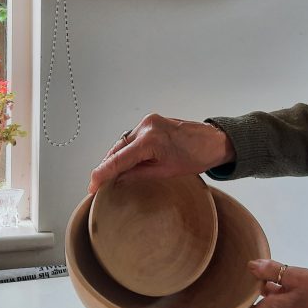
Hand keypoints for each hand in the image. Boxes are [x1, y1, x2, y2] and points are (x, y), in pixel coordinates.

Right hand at [88, 114, 234, 192]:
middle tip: (97, 185)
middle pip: (117, 149)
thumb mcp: (166, 171)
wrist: (214, 141)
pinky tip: (123, 162)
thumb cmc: (197, 156)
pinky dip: (126, 150)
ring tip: (108, 176)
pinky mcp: (152, 121)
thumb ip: (138, 174)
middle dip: (106, 167)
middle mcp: (146, 126)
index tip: (92, 186)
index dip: (102, 174)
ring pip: (123, 143)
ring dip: (116, 158)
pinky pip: (132, 137)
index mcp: (151, 140)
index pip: (118, 160)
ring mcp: (149, 121)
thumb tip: (117, 180)